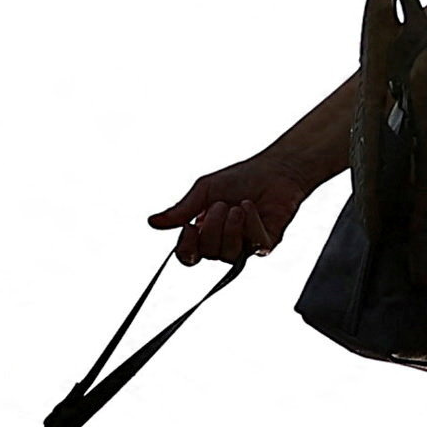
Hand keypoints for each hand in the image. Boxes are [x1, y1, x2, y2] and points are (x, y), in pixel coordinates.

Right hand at [153, 143, 329, 268]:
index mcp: (204, 233)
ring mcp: (245, 247)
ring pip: (229, 254)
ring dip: (232, 227)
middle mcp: (223, 243)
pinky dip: (251, 224)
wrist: (273, 170)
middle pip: (208, 254)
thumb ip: (181, 209)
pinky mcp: (266, 245)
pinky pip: (254, 247)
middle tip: (223, 204)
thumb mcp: (204, 191)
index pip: (188, 256)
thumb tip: (152, 222)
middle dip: (213, 227)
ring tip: (238, 206)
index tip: (189, 227)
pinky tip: (250, 207)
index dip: (186, 249)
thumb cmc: (240, 179)